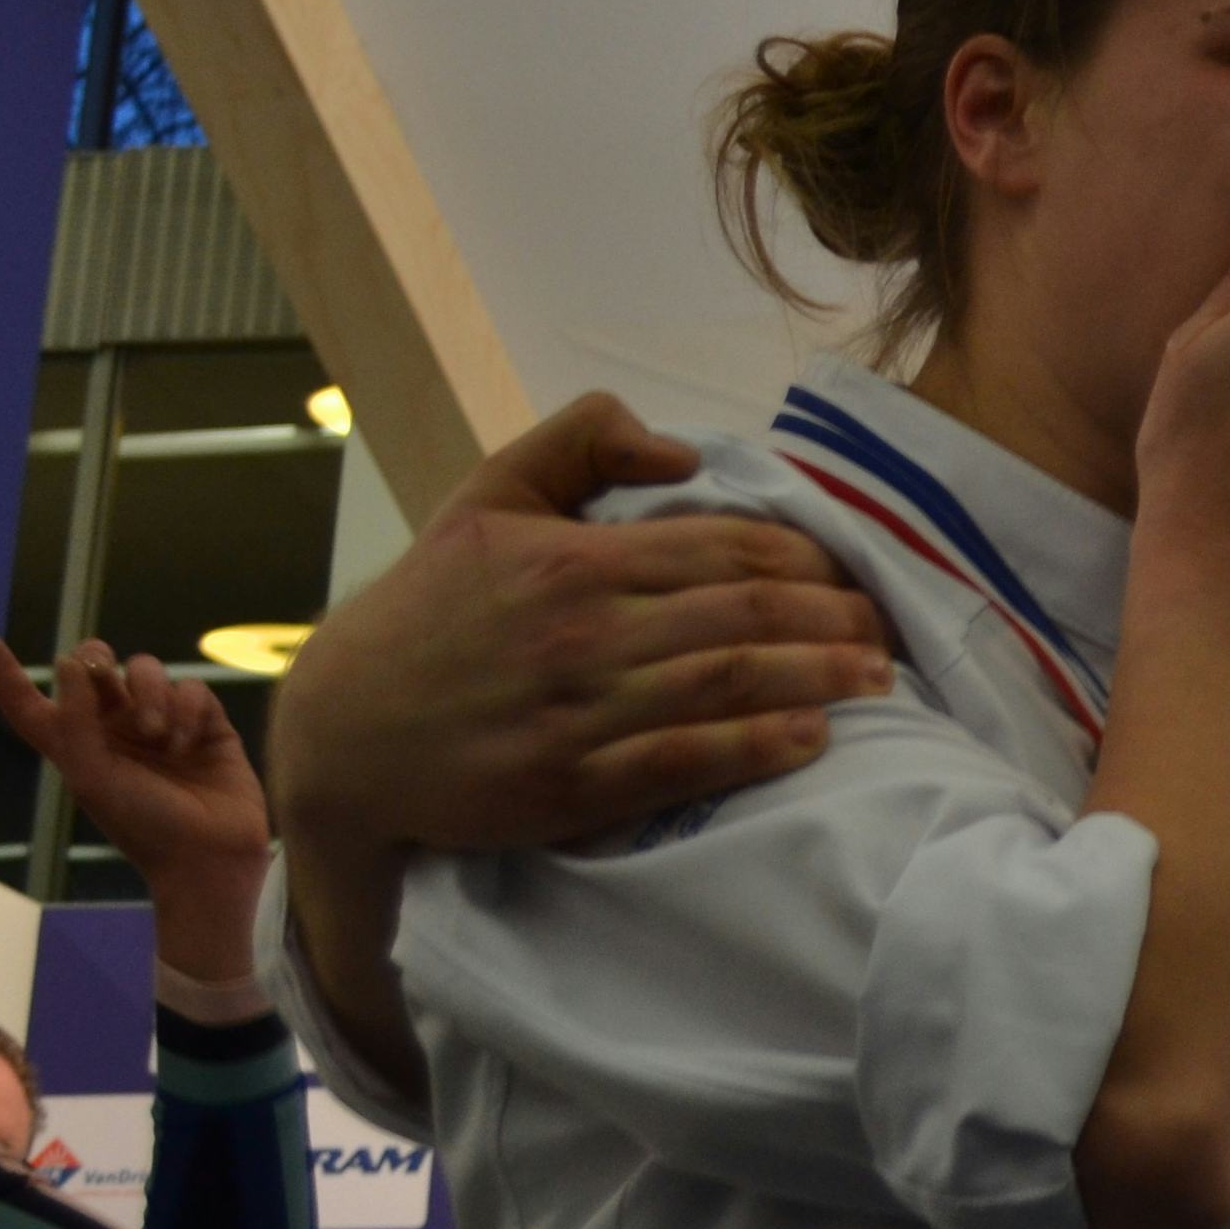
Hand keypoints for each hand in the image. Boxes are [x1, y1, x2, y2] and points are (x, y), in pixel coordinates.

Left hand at [0, 640, 270, 971]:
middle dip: (97, 660)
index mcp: (76, 746)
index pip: (31, 705)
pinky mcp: (205, 724)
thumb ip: (76, 718)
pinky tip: (190, 743)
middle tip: (101, 670)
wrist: (206, 854)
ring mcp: (162, 723)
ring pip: (148, 671)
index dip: (4, 675)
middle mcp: (115, 729)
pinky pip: (193, 690)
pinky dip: (189, 712)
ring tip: (159, 733)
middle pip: (95, 669)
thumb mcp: (92, 775)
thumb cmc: (141, 824)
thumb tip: (70, 662)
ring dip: (151, 695)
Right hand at [270, 393, 897, 859]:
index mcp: (576, 559)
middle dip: (834, 617)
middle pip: (746, 616)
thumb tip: (682, 447)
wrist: (341, 736)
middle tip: (887, 623)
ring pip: (729, 685)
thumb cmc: (428, 610)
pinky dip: (758, 749)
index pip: (727, 548)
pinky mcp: (569, 788)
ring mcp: (578, 715)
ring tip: (877, 674)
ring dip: (819, 678)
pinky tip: (813, 738)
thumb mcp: (487, 497)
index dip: (807, 558)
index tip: (851, 569)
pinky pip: (685, 762)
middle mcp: (585, 633)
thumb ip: (578, 440)